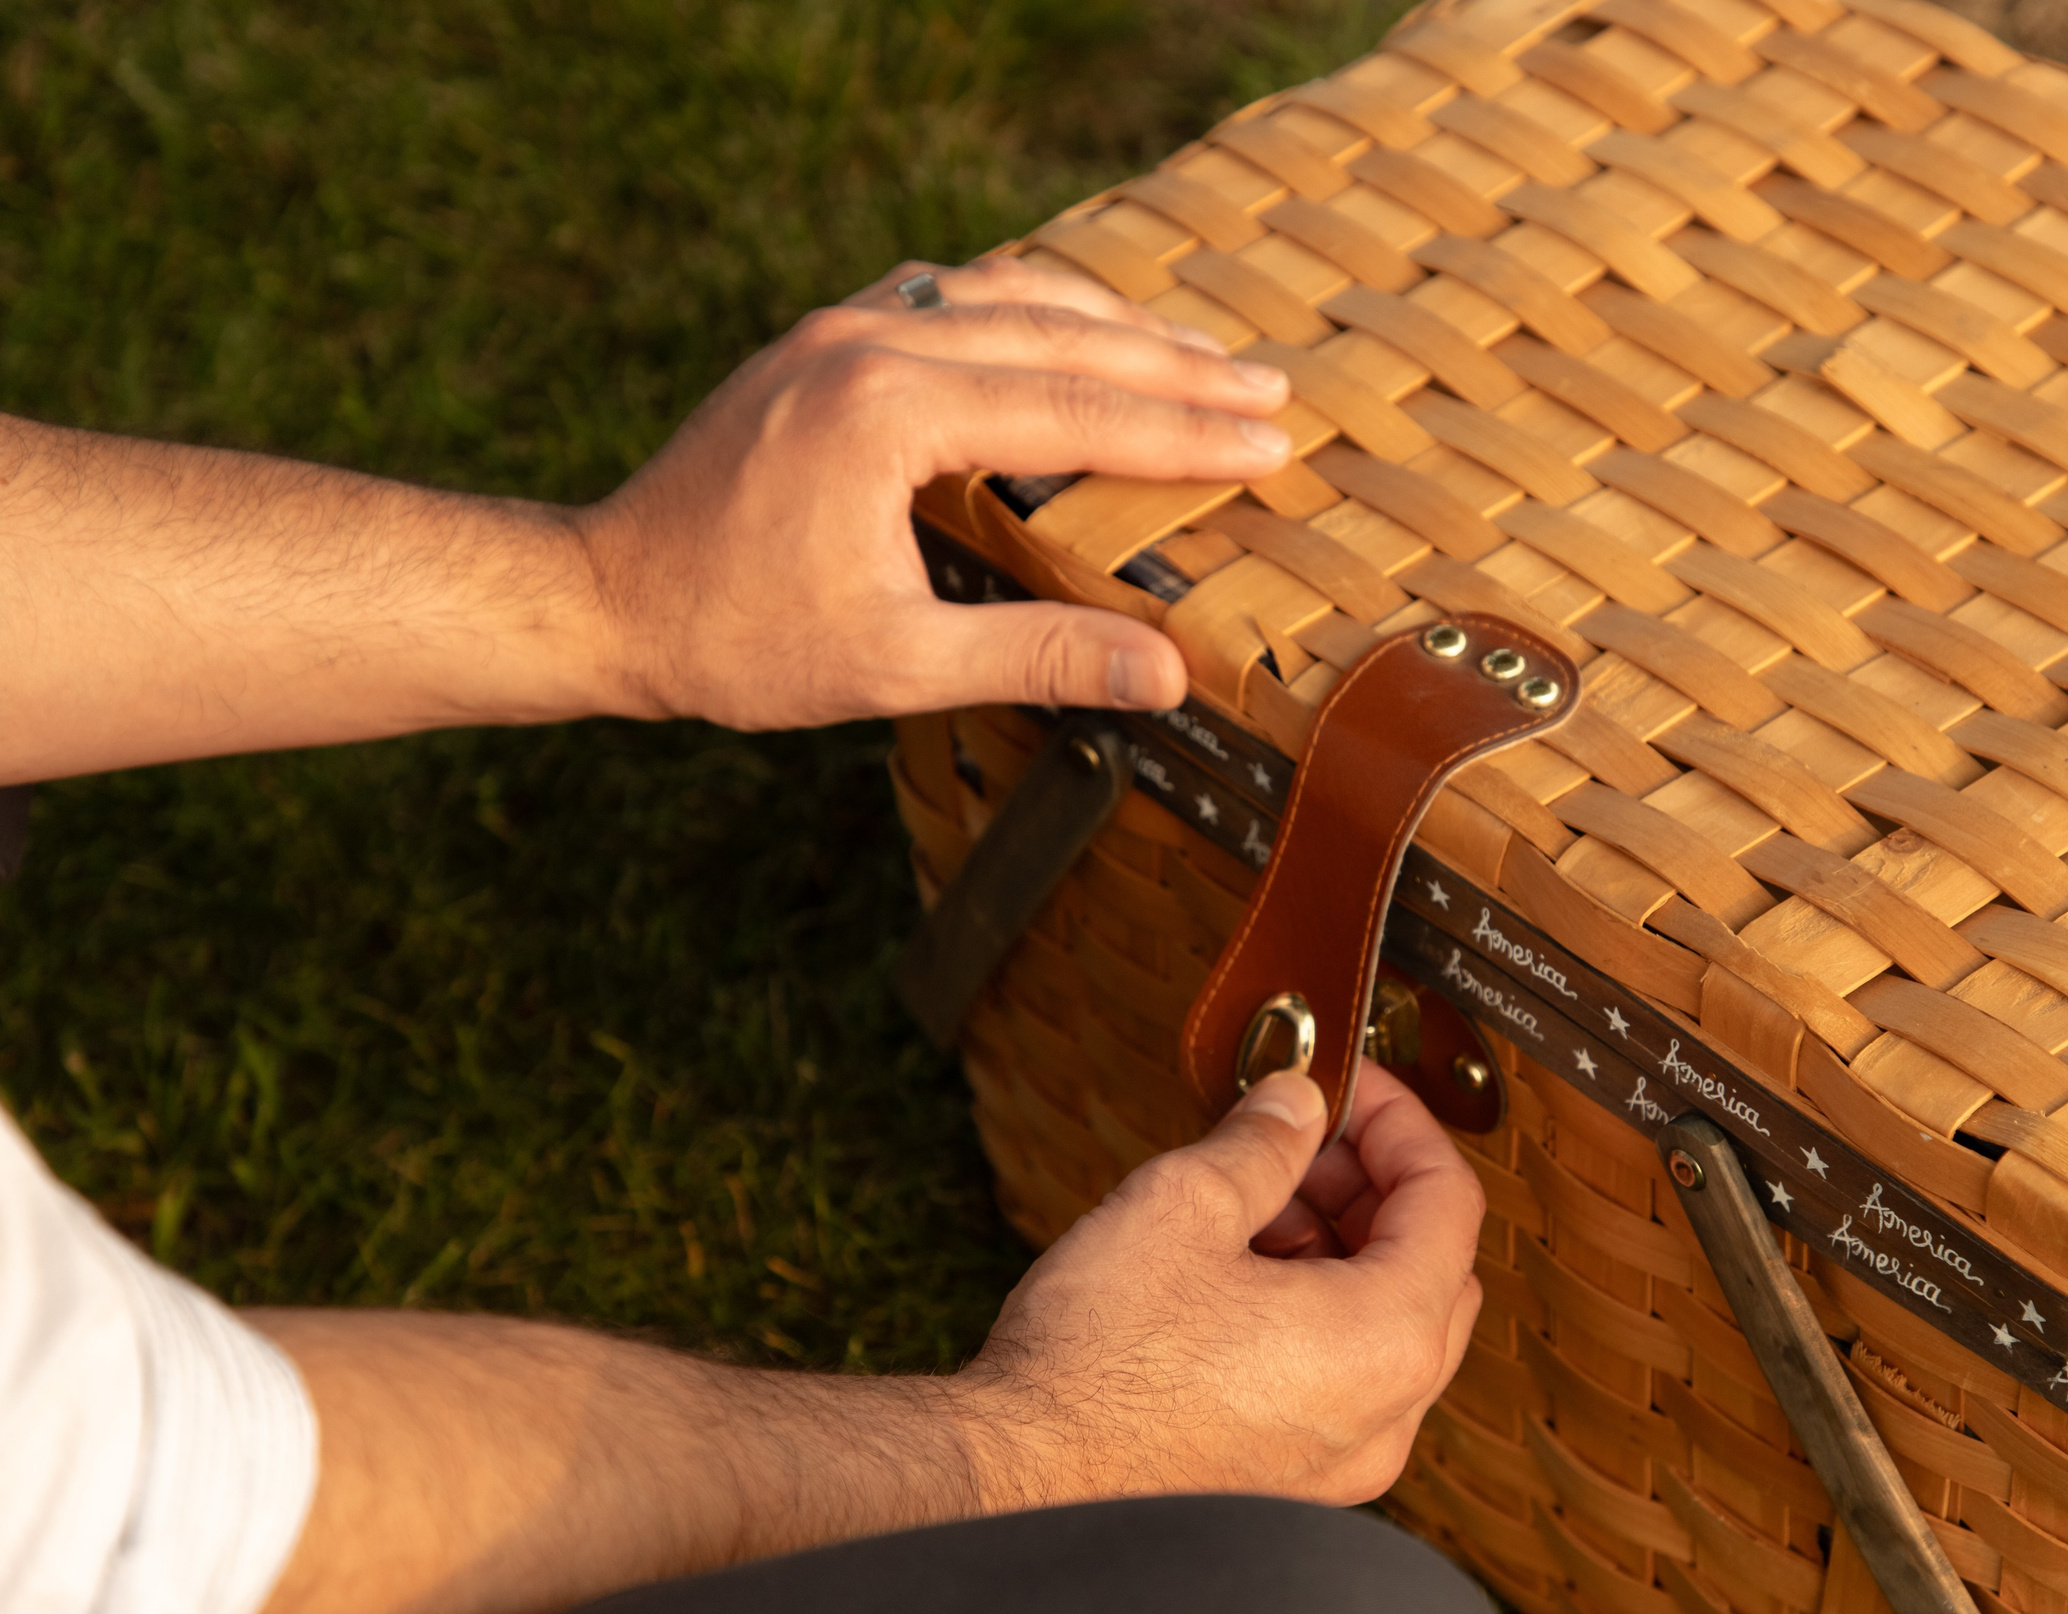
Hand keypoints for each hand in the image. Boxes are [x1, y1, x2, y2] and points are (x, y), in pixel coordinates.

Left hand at [575, 258, 1292, 728]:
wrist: (605, 597)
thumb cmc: (736, 639)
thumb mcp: (894, 664)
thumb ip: (1034, 657)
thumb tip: (1163, 674)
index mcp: (890, 412)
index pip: (1078, 409)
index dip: (1186, 433)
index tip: (1271, 443)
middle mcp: (870, 343)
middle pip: (1060, 336)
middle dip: (1175, 365)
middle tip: (1269, 387)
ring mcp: (843, 328)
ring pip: (1010, 296)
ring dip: (1115, 323)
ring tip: (1204, 352)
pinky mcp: (825, 338)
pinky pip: (953, 295)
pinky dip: (1035, 307)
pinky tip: (1078, 323)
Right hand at [956, 1065, 1486, 1507]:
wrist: (1023, 1477)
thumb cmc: (1096, 1367)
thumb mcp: (1185, 1205)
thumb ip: (1265, 1141)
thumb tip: (1298, 1104)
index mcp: (1385, 1339)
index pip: (1449, 1201)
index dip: (1400, 1122)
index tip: (1350, 1087)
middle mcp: (1386, 1414)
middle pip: (1434, 1267)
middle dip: (1374, 1186)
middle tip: (1306, 1140)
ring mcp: (1344, 1460)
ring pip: (1389, 1328)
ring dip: (1342, 1249)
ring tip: (1254, 1204)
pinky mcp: (1295, 1482)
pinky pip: (1343, 1380)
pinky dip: (1316, 1314)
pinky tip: (1236, 1277)